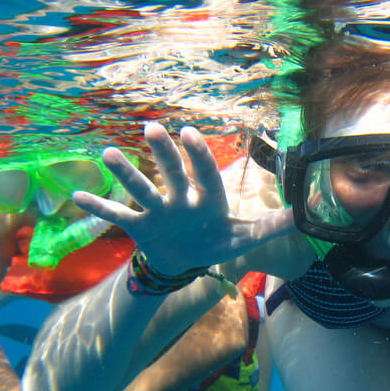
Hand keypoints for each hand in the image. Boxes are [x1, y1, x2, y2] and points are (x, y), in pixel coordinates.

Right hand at [73, 123, 293, 274]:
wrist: (186, 261)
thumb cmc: (217, 241)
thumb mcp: (246, 237)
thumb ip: (274, 224)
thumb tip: (311, 210)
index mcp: (207, 198)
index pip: (204, 174)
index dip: (198, 156)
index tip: (189, 133)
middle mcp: (181, 198)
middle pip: (171, 173)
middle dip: (163, 154)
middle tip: (152, 128)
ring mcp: (157, 210)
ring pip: (140, 189)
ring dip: (125, 173)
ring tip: (109, 153)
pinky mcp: (140, 226)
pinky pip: (117, 216)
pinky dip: (99, 207)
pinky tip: (78, 195)